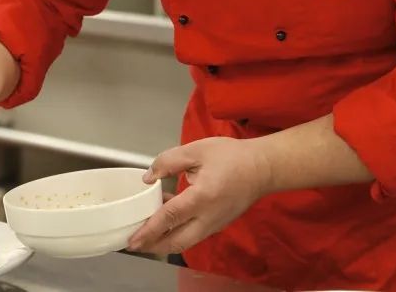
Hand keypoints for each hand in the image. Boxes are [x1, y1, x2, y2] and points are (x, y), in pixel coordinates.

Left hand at [127, 137, 271, 255]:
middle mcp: (208, 217)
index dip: (148, 230)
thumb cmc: (233, 157)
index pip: (169, 218)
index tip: (132, 240)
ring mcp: (215, 224)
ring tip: (145, 236)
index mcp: (202, 197)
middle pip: (176, 241)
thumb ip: (168, 162)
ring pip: (185, 241)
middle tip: (133, 244)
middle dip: (152, 246)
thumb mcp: (196, 150)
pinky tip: (166, 220)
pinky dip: (177, 233)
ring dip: (163, 241)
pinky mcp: (218, 224)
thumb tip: (149, 177)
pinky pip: (193, 234)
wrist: (263, 168)